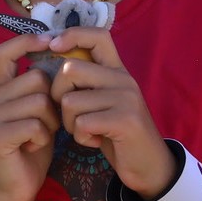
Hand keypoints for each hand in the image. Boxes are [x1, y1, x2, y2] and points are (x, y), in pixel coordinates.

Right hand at [0, 32, 60, 200]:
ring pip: (38, 101)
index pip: (5, 51)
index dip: (27, 40)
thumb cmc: (31, 150)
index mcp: (0, 89)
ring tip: (41, 137)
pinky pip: (34, 125)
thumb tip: (62, 60)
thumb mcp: (40, 114)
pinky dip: (43, 138)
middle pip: (36, 77)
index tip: (50, 40)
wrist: (14, 189)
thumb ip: (43, 90)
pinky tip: (34, 147)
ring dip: (50, 122)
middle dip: (53, 100)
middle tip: (49, 123)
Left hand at [47, 27, 175, 198]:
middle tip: (71, 114)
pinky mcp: (125, 120)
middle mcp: (123, 79)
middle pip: (70, 70)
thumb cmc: (117, 133)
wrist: (148, 165)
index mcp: (117, 70)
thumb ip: (87, 82)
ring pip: (70, 101)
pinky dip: (81, 137)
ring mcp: (126, 98)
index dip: (72, 35)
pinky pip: (82, 123)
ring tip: (87, 130)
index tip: (53, 45)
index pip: (97, 35)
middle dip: (58, 95)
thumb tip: (54, 58)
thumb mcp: (104, 101)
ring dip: (70, 123)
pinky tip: (95, 141)